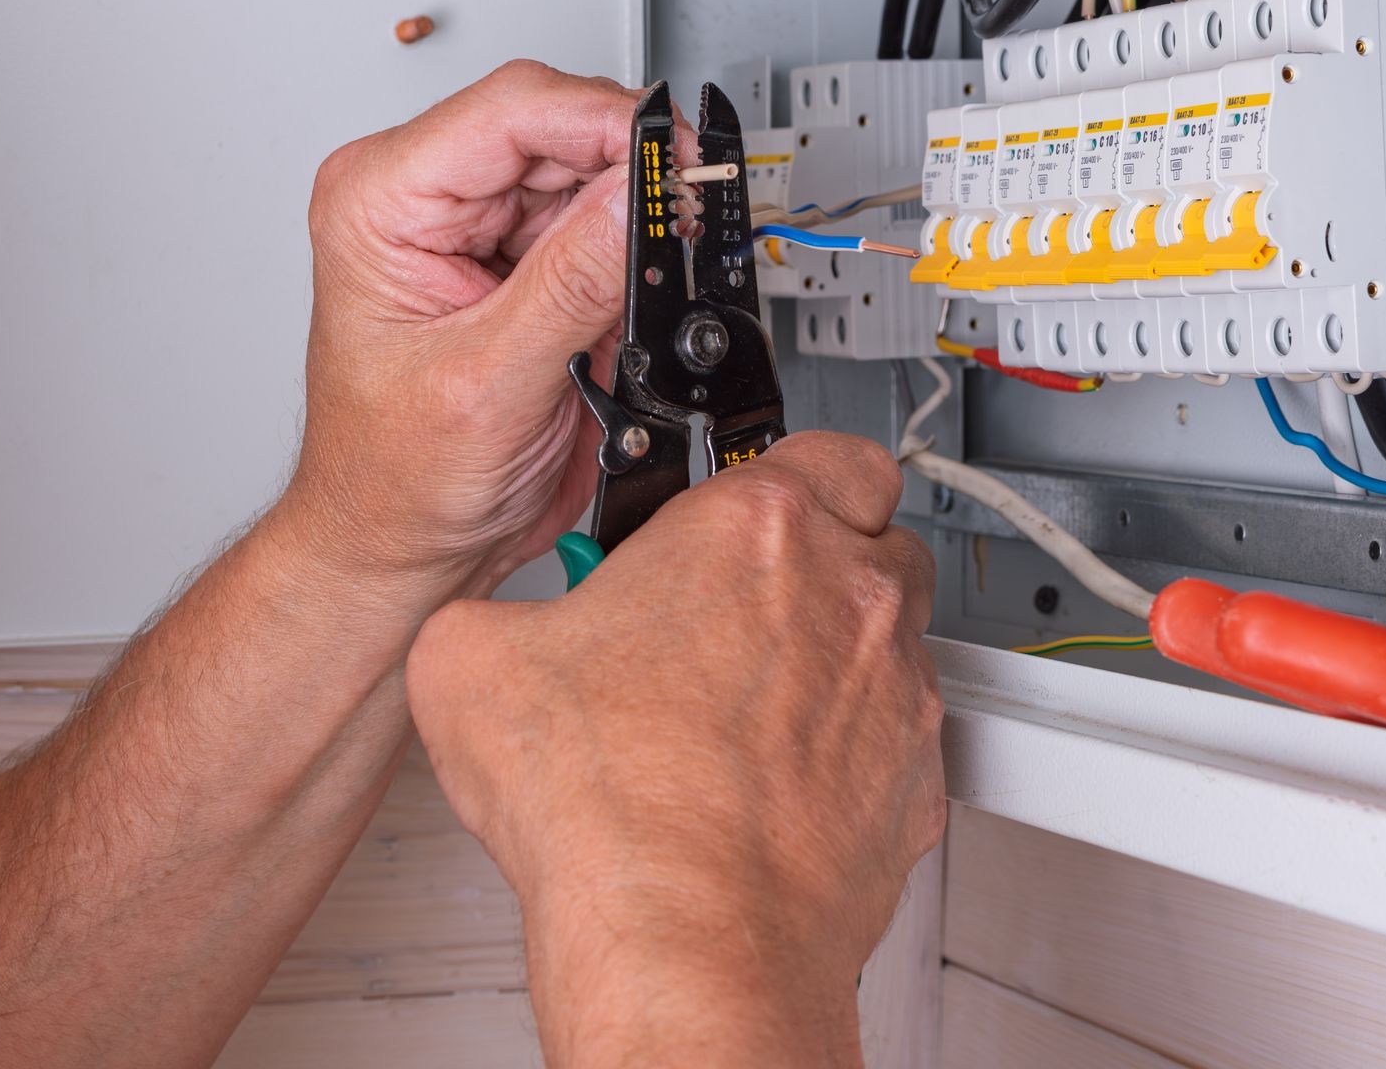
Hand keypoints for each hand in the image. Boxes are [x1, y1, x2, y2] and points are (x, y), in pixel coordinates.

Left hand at [275, 60, 694, 608]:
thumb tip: (637, 196)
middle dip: (631, 174)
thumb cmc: (395, 483)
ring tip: (649, 283)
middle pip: (559, 129)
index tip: (678, 157)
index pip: (512, 110)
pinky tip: (631, 305)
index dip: (606, 121)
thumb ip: (571, 283)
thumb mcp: (489, 383)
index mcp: (382, 201)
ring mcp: (478, 229)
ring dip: (635, 223)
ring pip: (591, 176)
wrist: (402, 548)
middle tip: (688, 218)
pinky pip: (601, 228)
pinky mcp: (524, 264)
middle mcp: (426, 199)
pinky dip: (634, 261)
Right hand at [405, 432, 944, 1066]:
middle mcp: (849, 596)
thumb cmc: (609, 808)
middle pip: (874, 535)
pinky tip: (777, 786)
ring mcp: (894, 692)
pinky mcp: (915, 784)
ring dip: (838, 655)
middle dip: (819, 558)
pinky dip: (853, 752)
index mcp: (757, 530)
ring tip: (751, 706)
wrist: (685, 940)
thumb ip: (502, 608)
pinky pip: (897, 741)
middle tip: (742, 602)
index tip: (741, 501)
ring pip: (895, 638)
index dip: (784, 468)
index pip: (824, 445)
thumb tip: (489, 632)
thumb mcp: (470, 660)